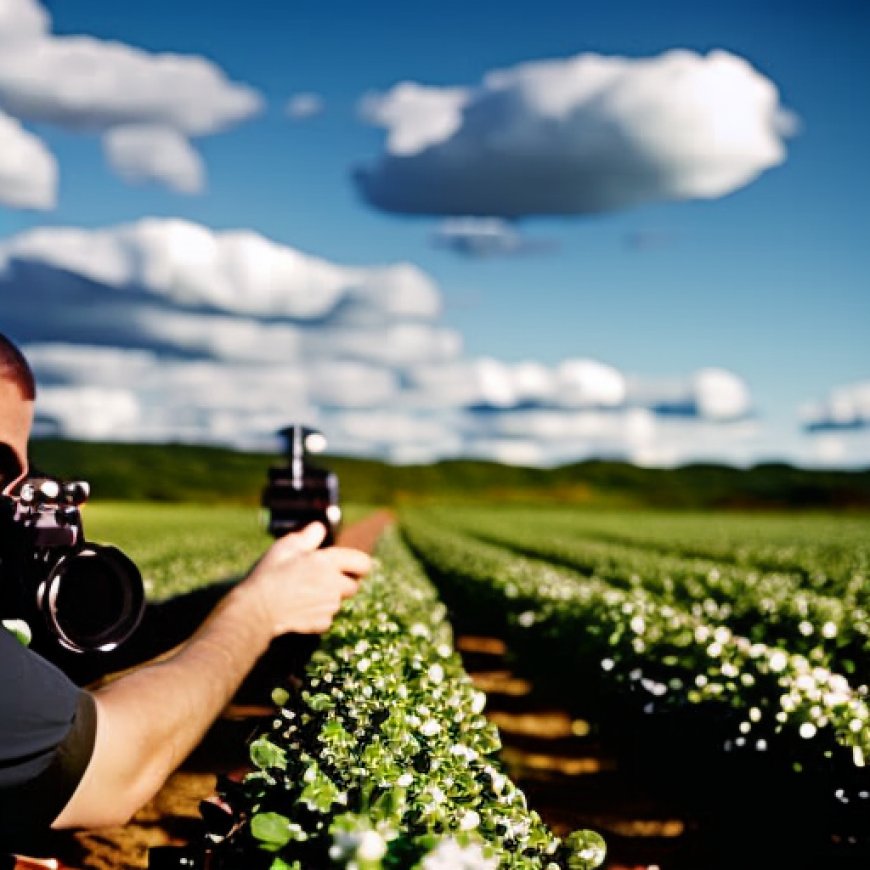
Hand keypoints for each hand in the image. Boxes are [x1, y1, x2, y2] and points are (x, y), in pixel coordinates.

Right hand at [240, 522, 371, 635]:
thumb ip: (308, 536)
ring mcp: (330, 607)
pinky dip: (319, 614)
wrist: (256, 610)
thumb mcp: (285, 547)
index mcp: (328, 563)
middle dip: (342, 582)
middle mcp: (334, 585)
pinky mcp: (322, 623)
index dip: (358, 564)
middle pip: (353, 585)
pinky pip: (327, 617)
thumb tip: (320, 528)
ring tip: (305, 592)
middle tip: (321, 579)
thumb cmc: (269, 575)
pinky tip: (300, 608)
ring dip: (330, 598)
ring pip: (339, 601)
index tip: (349, 565)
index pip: (363, 563)